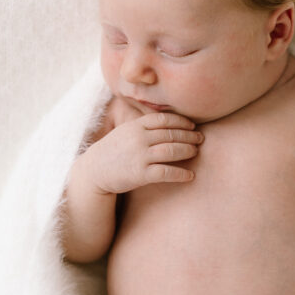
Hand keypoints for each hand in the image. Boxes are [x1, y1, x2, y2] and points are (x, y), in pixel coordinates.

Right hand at [85, 112, 203, 193]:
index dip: (181, 121)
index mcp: (135, 126)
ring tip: (196, 152)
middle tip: (201, 139)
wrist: (94, 171)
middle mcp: (138, 139)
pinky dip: (181, 174)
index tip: (192, 125)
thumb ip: (143, 125)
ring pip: (171, 150)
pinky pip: (166, 172)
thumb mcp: (125, 131)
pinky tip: (190, 175)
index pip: (164, 119)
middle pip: (171, 134)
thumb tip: (167, 121)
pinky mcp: (140, 174)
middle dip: (189, 136)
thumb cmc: (113, 151)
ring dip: (187, 150)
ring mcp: (140, 156)